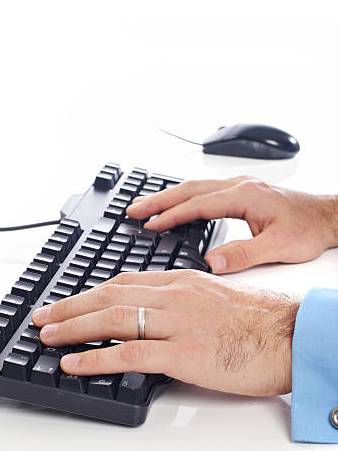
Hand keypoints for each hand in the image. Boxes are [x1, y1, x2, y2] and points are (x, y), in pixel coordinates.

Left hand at [32, 270, 299, 396]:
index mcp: (181, 282)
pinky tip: (74, 363)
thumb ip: (181, 303)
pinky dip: (97, 357)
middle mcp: (174, 296)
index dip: (89, 293)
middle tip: (44, 317)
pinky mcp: (185, 352)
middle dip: (70, 307)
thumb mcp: (215, 298)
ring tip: (48, 336)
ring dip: (74, 327)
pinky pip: (130, 353)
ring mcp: (178, 323)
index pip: (123, 282)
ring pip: (113, 318)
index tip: (68, 302)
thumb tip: (155, 317)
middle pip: (109, 296)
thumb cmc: (259, 321)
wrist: (291, 335)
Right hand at [126, 176, 337, 272]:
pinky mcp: (243, 192)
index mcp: (245, 197)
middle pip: (189, 189)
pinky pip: (205, 190)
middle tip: (133, 209)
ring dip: (168, 195)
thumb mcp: (278, 247)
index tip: (149, 225)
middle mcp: (240, 187)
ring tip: (145, 205)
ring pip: (195, 187)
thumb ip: (244, 255)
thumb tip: (211, 263)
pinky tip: (176, 204)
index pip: (198, 204)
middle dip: (159, 199)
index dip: (171, 215)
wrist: (327, 217)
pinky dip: (184, 197)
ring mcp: (240, 187)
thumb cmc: (308, 229)